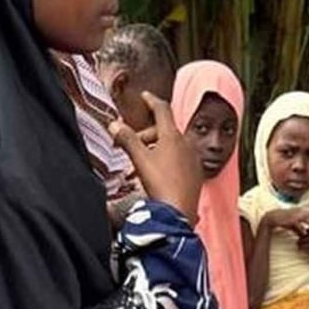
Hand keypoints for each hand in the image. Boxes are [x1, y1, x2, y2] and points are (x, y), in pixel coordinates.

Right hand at [110, 93, 202, 221]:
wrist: (178, 212)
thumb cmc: (160, 184)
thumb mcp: (139, 159)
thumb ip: (126, 139)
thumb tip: (114, 124)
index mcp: (172, 136)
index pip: (162, 109)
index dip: (151, 101)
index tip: (145, 96)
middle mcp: (186, 144)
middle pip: (163, 130)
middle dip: (145, 136)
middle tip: (130, 147)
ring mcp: (192, 159)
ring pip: (170, 146)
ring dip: (154, 150)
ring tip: (140, 166)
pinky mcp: (195, 174)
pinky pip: (178, 160)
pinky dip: (165, 161)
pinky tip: (156, 175)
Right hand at [269, 207, 308, 237]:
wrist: (273, 217)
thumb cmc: (283, 221)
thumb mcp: (293, 225)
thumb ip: (299, 229)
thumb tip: (304, 235)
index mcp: (300, 211)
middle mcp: (299, 211)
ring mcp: (295, 214)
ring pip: (306, 219)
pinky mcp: (290, 219)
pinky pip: (298, 223)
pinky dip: (302, 228)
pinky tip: (305, 233)